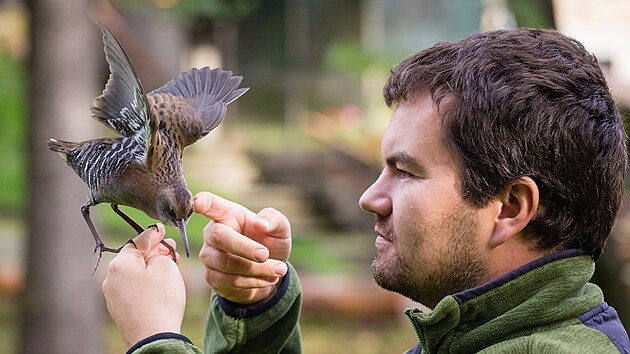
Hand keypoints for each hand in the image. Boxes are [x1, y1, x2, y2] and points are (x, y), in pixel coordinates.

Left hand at [101, 224, 185, 346]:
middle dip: (154, 252)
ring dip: (151, 268)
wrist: (154, 336)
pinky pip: (133, 288)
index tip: (162, 230)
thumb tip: (155, 255)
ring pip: (134, 273)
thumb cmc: (161, 300)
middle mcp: (111, 278)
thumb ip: (160, 253)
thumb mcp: (166, 266)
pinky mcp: (119, 309)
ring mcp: (113, 295)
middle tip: (171, 249)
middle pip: (135, 257)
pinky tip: (160, 285)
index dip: (154, 234)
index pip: (139, 240)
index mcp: (120, 263)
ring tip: (169, 267)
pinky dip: (146, 283)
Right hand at [195, 192, 290, 304]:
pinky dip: (254, 281)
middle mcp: (213, 233)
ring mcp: (209, 256)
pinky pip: (230, 281)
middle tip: (265, 255)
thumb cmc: (270, 242)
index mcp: (227, 214)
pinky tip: (269, 278)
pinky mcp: (212, 277)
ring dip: (257, 269)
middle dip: (245, 248)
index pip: (211, 204)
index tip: (198, 203)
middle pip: (219, 237)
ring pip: (227, 263)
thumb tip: (260, 224)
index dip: (203, 202)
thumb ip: (273, 220)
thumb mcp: (280, 228)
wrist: (270, 272)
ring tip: (279, 269)